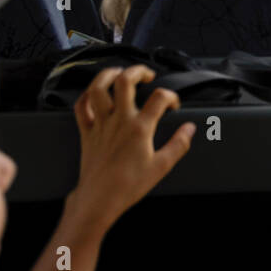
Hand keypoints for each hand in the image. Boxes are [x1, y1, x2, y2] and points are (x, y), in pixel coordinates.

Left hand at [68, 66, 193, 234]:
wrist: (100, 199)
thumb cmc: (129, 186)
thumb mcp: (161, 167)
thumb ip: (179, 144)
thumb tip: (189, 129)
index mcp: (140, 128)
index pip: (160, 98)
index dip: (171, 96)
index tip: (172, 105)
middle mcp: (119, 120)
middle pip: (125, 81)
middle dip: (138, 71)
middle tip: (147, 75)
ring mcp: (100, 124)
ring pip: (98, 88)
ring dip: (108, 75)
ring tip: (119, 73)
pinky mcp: (86, 131)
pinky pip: (80, 107)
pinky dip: (86, 96)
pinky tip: (96, 94)